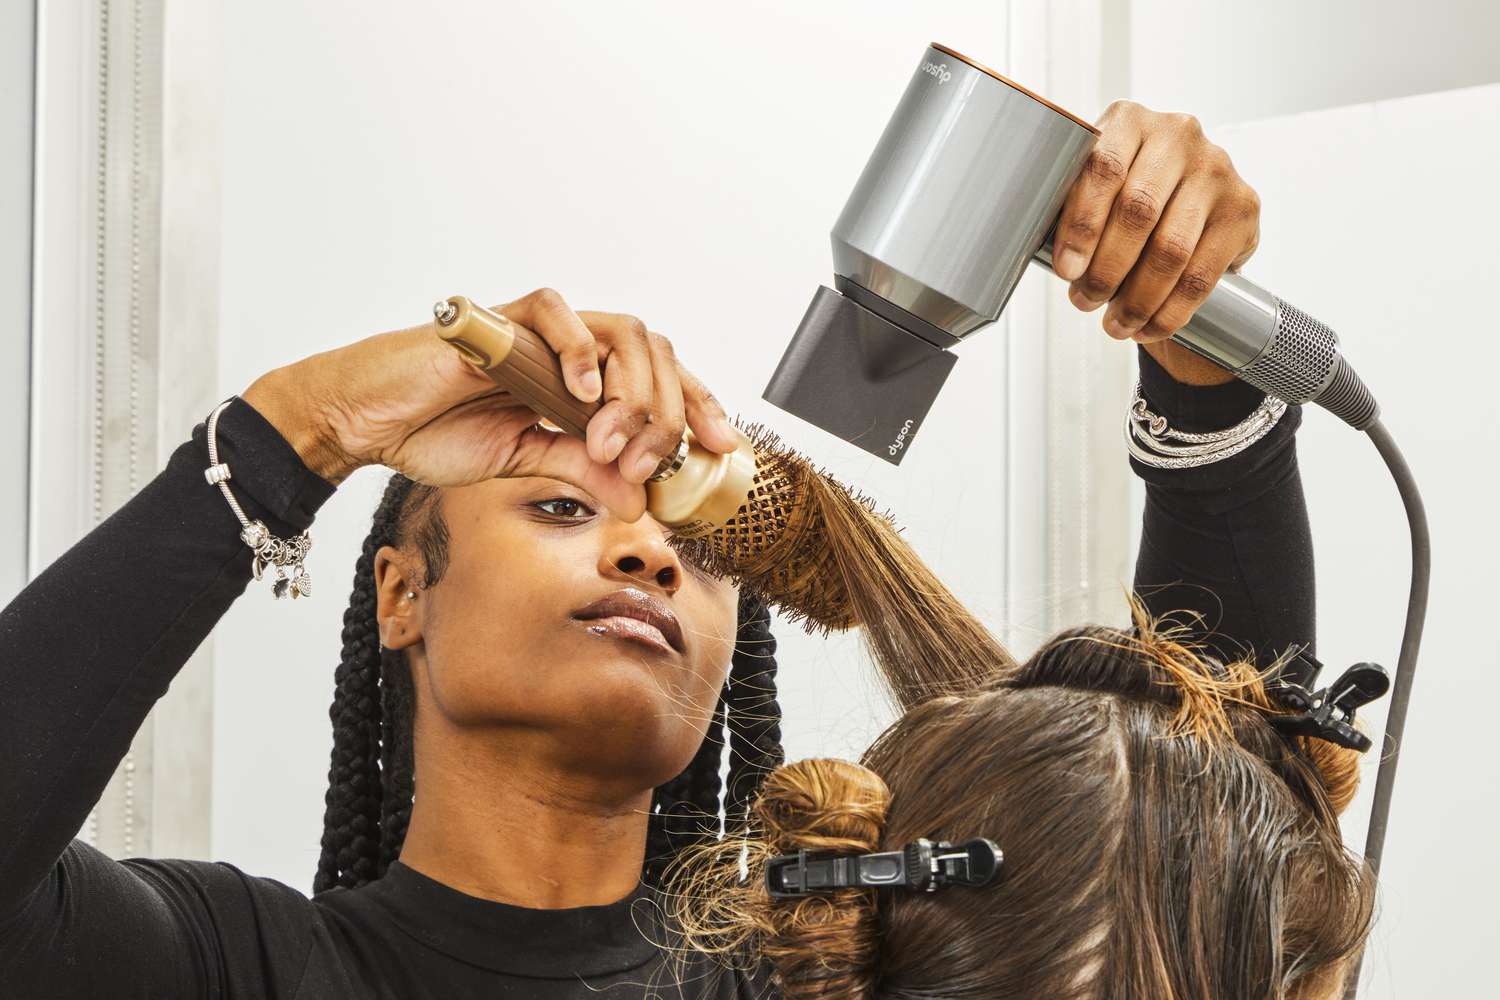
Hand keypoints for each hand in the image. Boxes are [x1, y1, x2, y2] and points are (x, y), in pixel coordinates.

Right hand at [241, 288, 738, 520]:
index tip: (723, 449)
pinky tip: (583, 394)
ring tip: (611, 438)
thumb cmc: (438, 432)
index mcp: (584, 380)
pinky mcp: (500, 320)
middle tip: (645, 462)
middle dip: (669, 412)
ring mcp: (539, 331)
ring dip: (631, 392)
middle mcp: (571, 348)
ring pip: (620, 332)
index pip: (663, 381)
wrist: (369, 423)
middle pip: (655, 355)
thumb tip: (642, 501)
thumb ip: (586, 473)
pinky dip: (578, 351)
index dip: (699, 409)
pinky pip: (555, 313)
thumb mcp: (528, 463)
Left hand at [1051, 101, 1261, 383]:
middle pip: (1138, 211)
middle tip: (1083, 303)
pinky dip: (1170, 311)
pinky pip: (1203, 274)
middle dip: (1105, 269)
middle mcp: (1179, 133)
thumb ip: (1070, 208)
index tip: (1065, 271)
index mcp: (1130, 120)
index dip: (1082, 225)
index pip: (1103, 169)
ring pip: (1171, 249)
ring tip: (1113, 325)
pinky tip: (1147, 328)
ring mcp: (1217, 168)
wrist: (1193, 208)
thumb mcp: (1095, 190)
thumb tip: (1033, 255)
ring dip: (1136, 298)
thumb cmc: (1123, 201)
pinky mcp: (1243, 207)